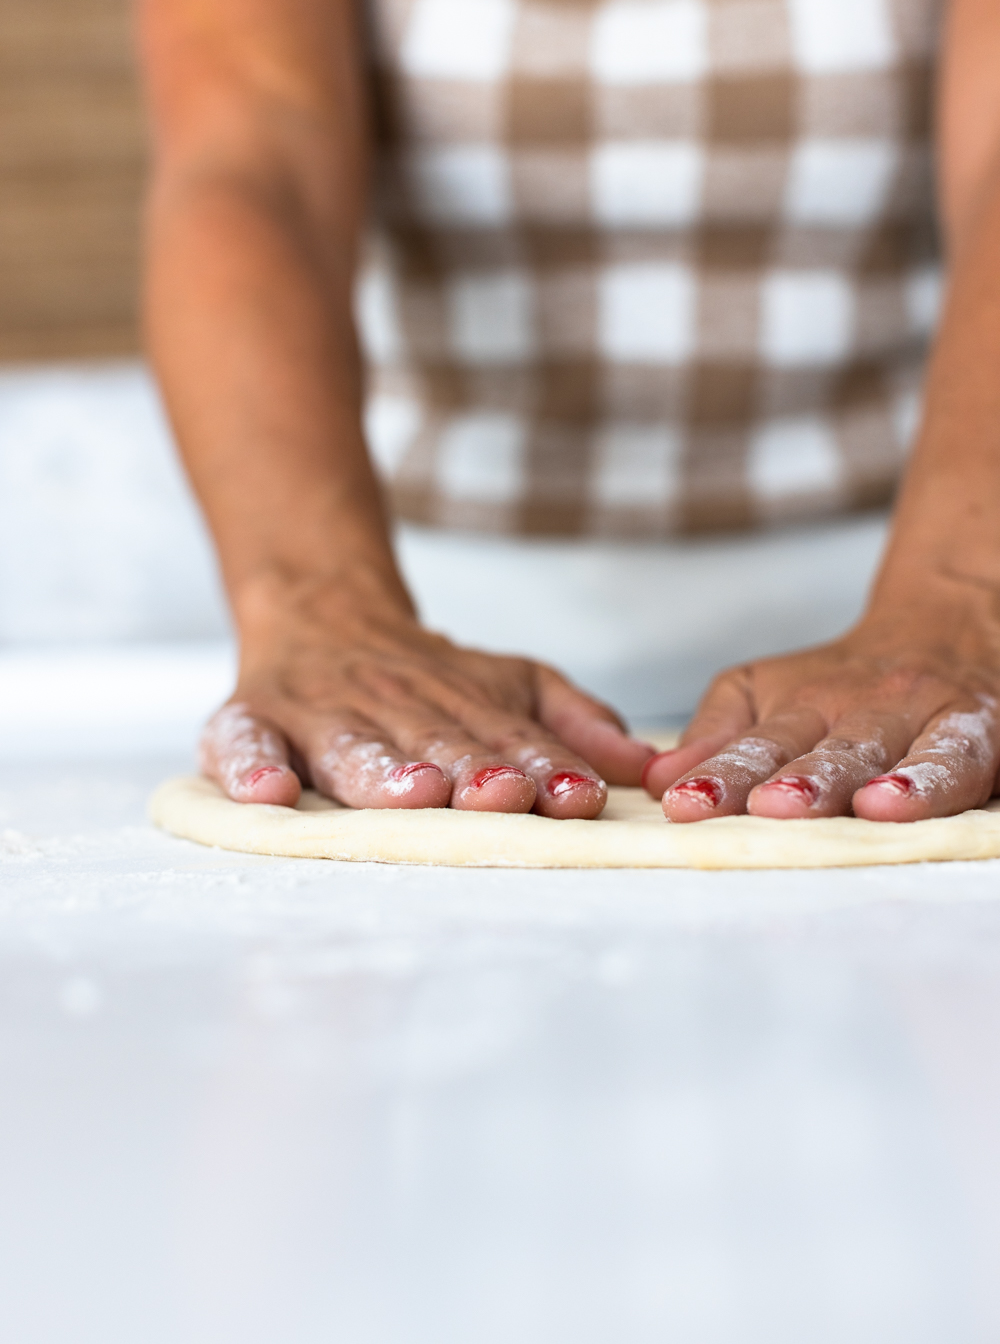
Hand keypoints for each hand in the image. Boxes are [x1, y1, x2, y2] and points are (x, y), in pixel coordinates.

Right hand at [200, 573, 653, 815]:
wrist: (322, 610)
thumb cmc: (431, 675)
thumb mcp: (515, 683)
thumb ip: (576, 724)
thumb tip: (646, 766)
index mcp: (461, 704)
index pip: (508, 740)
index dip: (542, 768)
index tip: (576, 797)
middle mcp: (392, 706)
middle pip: (433, 744)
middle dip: (470, 774)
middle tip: (501, 798)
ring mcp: (319, 714)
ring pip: (351, 747)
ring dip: (382, 773)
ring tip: (413, 795)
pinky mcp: (252, 718)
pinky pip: (243, 740)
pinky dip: (250, 764)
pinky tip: (269, 791)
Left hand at [642, 593, 999, 822]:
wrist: (952, 630)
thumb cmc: (846, 685)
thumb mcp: (768, 694)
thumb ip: (718, 735)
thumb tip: (659, 779)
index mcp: (793, 704)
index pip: (750, 745)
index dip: (714, 774)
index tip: (677, 805)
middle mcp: (849, 706)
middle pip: (802, 749)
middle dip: (762, 780)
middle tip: (728, 808)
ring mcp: (911, 715)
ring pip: (865, 751)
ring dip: (826, 780)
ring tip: (791, 807)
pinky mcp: (971, 730)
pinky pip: (949, 757)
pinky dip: (922, 783)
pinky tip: (891, 806)